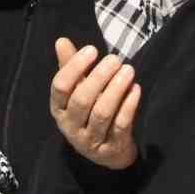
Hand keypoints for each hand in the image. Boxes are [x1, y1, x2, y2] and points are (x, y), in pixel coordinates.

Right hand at [49, 38, 140, 170]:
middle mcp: (70, 126)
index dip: (74, 67)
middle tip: (115, 59)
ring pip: (102, 114)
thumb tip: (61, 41)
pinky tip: (136, 89)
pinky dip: (129, 106)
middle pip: (82, 100)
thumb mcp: (77, 91)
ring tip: (128, 70)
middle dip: (99, 77)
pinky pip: (120, 126)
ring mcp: (90, 140)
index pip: (60, 87)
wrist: (107, 152)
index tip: (92, 49)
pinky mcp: (111, 149)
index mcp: (58, 109)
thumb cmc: (89, 112)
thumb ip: (70, 67)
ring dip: (116, 89)